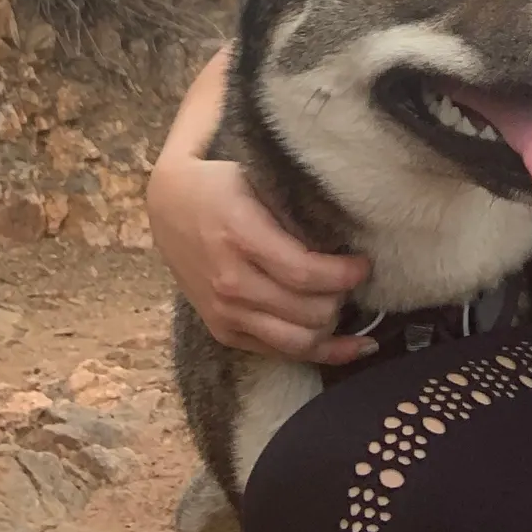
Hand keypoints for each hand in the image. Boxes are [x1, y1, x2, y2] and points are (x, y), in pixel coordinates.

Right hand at [147, 154, 372, 365]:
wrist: (167, 206)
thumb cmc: (220, 185)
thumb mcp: (256, 177)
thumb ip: (294, 201)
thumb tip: (352, 216)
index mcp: (241, 237)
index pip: (304, 272)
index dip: (344, 274)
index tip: (365, 264)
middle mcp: (231, 283)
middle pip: (306, 312)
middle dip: (342, 298)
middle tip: (355, 279)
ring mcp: (225, 313)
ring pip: (296, 342)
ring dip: (332, 326)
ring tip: (348, 303)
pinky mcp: (224, 332)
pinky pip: (280, 354)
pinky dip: (322, 353)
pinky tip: (354, 346)